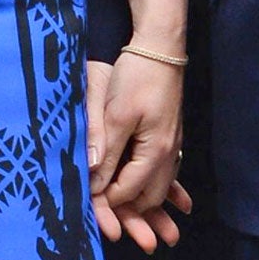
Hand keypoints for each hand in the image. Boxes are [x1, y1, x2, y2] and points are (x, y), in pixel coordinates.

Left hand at [86, 55, 188, 251]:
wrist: (160, 46)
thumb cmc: (139, 74)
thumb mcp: (116, 112)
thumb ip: (105, 146)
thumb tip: (92, 178)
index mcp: (156, 151)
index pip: (130, 190)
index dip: (107, 200)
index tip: (88, 201)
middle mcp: (169, 153)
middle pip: (149, 196)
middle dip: (132, 210)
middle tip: (112, 214)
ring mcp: (171, 143)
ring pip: (159, 185)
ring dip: (145, 200)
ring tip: (137, 213)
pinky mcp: (168, 134)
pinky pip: (165, 169)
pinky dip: (157, 183)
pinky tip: (158, 189)